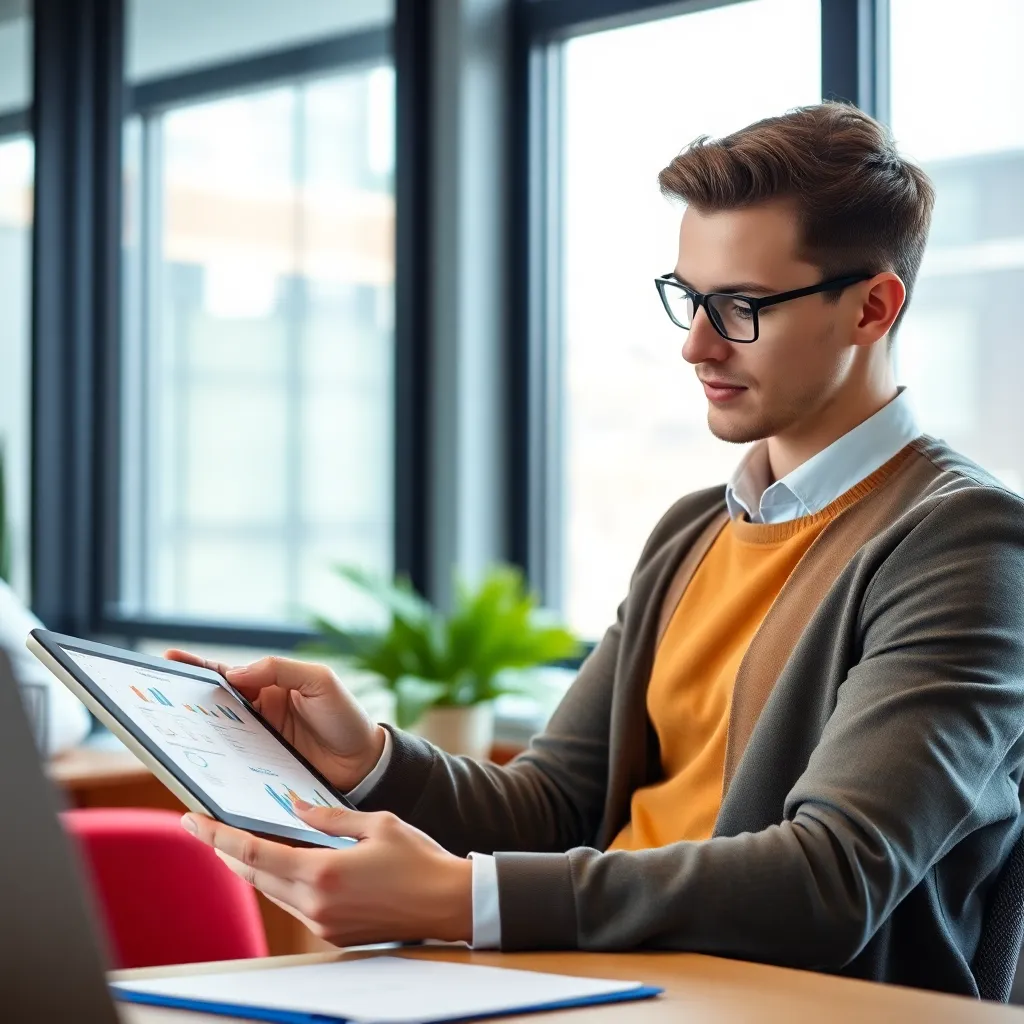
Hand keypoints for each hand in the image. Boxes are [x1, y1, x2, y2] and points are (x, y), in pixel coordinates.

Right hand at [165, 651, 385, 792]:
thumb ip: (281, 670)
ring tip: (167, 734)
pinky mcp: (258, 769)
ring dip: (193, 735)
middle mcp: (257, 713)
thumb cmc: (346, 717)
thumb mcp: (320, 682)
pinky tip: (197, 767)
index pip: (226, 674)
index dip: (196, 666)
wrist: (367, 765)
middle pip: (212, 705)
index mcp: (269, 686)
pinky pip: (229, 764)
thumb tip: (234, 673)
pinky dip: (212, 764)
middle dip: (184, 702)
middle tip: (155, 701)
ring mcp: (256, 742)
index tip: (168, 659)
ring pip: (216, 735)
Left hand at [180, 805, 472, 945]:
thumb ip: (329, 816)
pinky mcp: (332, 932)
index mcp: (322, 872)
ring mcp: (322, 923)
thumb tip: (294, 807)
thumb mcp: (376, 823)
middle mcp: (314, 903)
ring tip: (240, 838)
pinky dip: (279, 879)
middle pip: (253, 875)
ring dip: (253, 866)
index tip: (191, 820)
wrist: (448, 903)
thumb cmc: (419, 859)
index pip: (252, 853)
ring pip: (270, 890)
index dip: (216, 836)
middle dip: (226, 850)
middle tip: (207, 825)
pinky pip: (293, 902)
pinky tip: (282, 860)